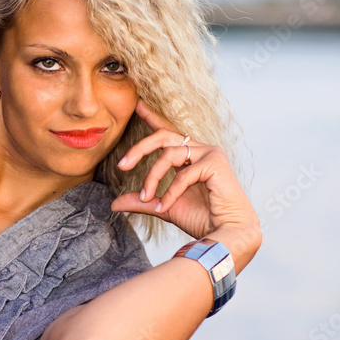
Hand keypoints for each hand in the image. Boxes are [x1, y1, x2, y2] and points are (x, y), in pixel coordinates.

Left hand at [111, 99, 259, 244]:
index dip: (152, 118)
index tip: (137, 105)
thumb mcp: (163, 207)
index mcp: (190, 157)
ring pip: (168, 154)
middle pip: (163, 136)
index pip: (167, 133)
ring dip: (152, 178)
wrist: (225, 234)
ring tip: (146, 198)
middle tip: (121, 165)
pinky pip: (182, 175)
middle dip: (139, 149)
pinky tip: (164, 207)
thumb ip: (141, 201)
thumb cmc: (201, 219)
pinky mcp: (215, 163)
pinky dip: (170, 193)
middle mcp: (200, 150)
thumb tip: (114, 203)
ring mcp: (209, 153)